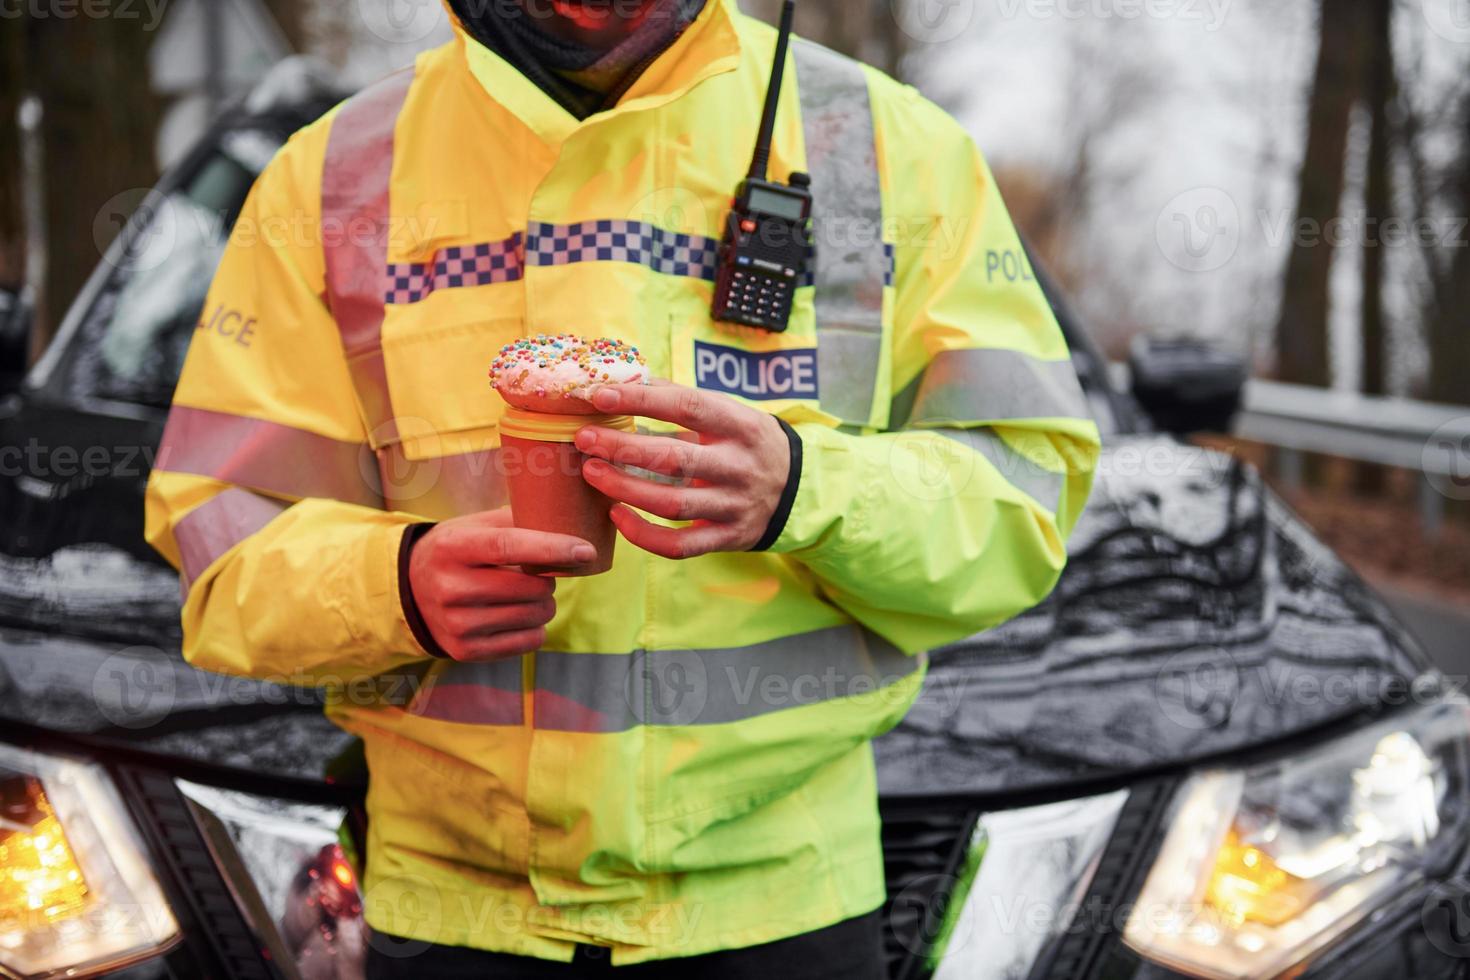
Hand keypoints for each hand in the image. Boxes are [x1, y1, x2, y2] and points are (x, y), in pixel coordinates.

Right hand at [407, 509, 594, 661]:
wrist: (411, 590)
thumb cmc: (457, 551)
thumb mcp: (474, 526)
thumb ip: (516, 521)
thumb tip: (570, 521)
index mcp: (452, 547)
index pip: (508, 546)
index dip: (552, 548)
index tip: (586, 550)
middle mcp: (450, 588)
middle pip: (529, 587)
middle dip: (550, 579)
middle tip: (543, 573)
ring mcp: (456, 624)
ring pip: (534, 615)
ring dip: (546, 603)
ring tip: (530, 593)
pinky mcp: (465, 651)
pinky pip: (528, 641)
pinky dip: (536, 627)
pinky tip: (521, 615)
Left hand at [574, 382, 791, 558]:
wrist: (797, 487)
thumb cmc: (745, 442)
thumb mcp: (728, 412)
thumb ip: (680, 397)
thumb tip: (623, 379)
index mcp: (741, 425)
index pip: (687, 406)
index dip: (641, 400)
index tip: (600, 395)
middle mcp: (739, 466)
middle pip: (674, 459)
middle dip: (623, 449)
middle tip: (584, 439)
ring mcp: (734, 506)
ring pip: (672, 505)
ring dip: (625, 490)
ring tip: (591, 472)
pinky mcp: (727, 538)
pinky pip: (679, 546)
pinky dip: (643, 535)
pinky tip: (617, 516)